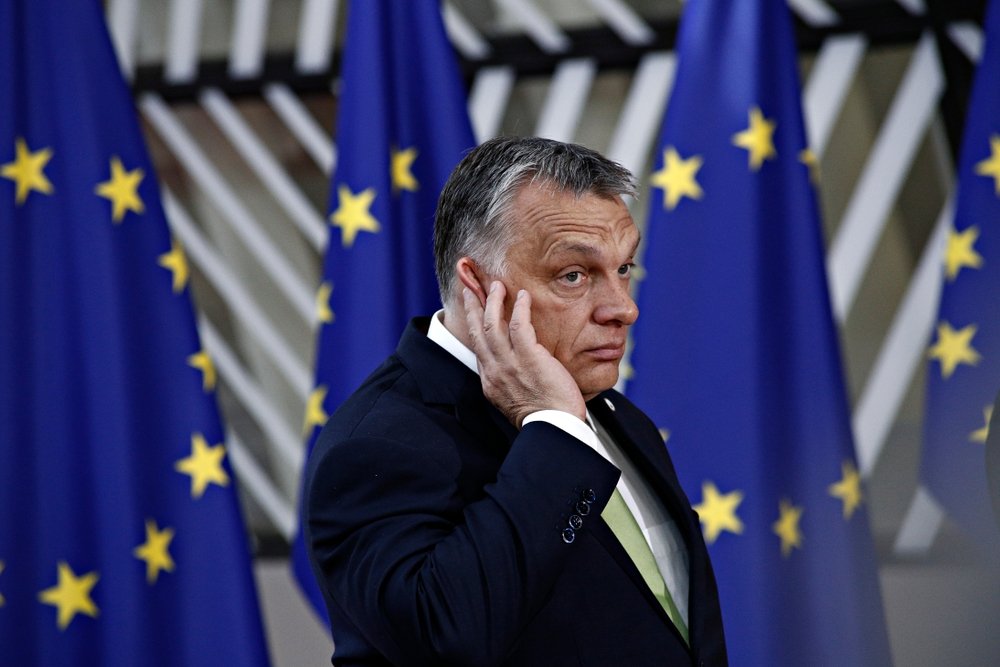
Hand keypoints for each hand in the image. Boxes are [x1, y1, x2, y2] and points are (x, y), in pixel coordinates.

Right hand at [463, 281, 585, 427]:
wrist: (555, 428)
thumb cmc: (543, 416)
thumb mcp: (515, 400)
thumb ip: (508, 380)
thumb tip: (512, 366)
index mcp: (490, 381)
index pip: (477, 347)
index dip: (473, 325)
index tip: (473, 310)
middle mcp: (494, 371)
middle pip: (478, 331)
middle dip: (473, 307)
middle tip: (472, 289)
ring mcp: (509, 365)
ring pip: (493, 324)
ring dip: (493, 301)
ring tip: (497, 285)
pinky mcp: (529, 358)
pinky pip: (519, 325)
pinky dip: (519, 308)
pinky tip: (523, 296)